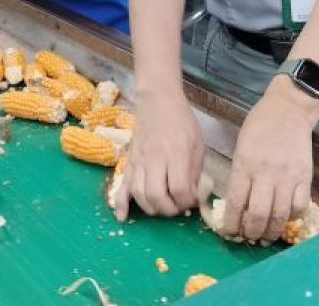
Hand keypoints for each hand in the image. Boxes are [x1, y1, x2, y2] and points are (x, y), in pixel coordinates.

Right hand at [111, 88, 203, 221]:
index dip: (187, 201)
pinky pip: (121, 186)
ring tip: (161, 207)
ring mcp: (139, 161)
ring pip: (139, 194)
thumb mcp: (197, 144)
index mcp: (177, 153)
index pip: (179, 188)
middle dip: (169, 209)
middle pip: (156, 195)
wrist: (157, 101)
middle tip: (177, 206)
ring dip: (151, 208)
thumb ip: (195, 171)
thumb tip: (192, 196)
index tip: (192, 200)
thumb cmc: (182, 122)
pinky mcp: (129, 162)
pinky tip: (122, 217)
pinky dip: (121, 204)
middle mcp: (156, 159)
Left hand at [221, 75, 318, 243]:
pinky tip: (285, 218)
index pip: (236, 203)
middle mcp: (266, 173)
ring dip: (271, 231)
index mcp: (245, 164)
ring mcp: (287, 176)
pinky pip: (300, 206)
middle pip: (258, 214)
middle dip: (251, 232)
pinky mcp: (304, 177)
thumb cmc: (260, 125)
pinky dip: (292, 218)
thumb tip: (236, 204)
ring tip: (265, 236)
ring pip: (279, 215)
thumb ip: (239, 174)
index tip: (228, 232)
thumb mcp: (240, 146)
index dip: (231, 224)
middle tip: (248, 237)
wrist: (288, 109)